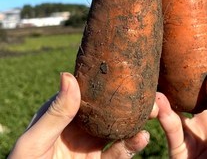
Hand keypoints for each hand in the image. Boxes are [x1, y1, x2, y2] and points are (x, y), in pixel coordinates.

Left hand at [9, 72, 150, 158]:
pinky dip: (133, 144)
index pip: (89, 91)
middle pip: (109, 108)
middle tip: (149, 93)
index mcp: (64, 112)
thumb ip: (56, 112)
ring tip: (153, 111)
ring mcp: (91, 143)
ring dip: (137, 119)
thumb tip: (68, 75)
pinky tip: (142, 137)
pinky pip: (120, 151)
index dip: (109, 81)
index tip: (128, 72)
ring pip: (119, 127)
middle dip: (129, 100)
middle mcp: (81, 125)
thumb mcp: (36, 141)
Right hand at [155, 64, 206, 158]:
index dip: (199, 69)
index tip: (186, 50)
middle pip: (188, 95)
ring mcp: (193, 135)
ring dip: (164, 98)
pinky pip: (169, 129)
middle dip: (175, 81)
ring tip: (155, 86)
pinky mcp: (179, 151)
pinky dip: (162, 116)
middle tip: (164, 64)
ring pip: (174, 110)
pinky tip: (158, 104)